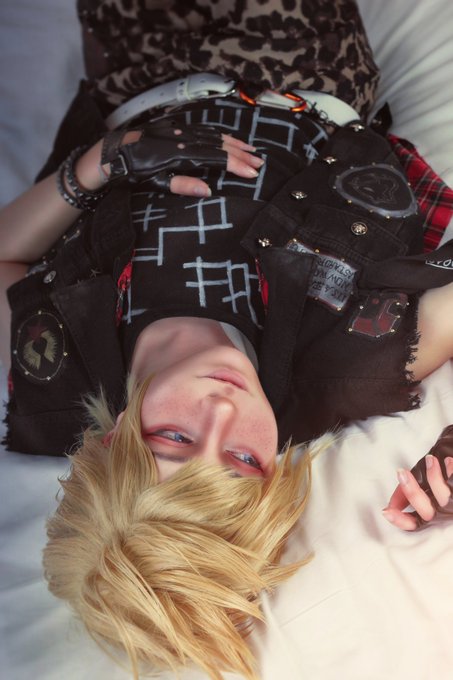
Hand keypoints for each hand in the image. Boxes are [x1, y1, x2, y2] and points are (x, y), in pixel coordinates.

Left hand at [100, 120, 263, 195]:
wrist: (111, 152)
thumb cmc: (132, 172)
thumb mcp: (155, 183)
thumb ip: (182, 186)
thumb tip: (208, 191)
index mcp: (179, 153)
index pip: (216, 158)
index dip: (236, 165)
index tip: (252, 172)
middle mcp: (181, 137)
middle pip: (219, 144)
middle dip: (242, 153)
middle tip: (260, 162)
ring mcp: (178, 129)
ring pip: (212, 134)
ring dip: (234, 142)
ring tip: (251, 149)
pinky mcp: (174, 126)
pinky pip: (202, 128)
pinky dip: (219, 134)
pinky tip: (227, 138)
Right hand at [383, 425, 452, 529]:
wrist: (451, 472)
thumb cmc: (436, 482)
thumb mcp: (417, 488)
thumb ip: (404, 495)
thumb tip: (392, 502)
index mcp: (427, 514)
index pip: (412, 523)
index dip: (399, 520)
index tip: (386, 511)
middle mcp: (440, 514)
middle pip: (425, 511)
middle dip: (411, 492)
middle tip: (402, 473)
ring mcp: (451, 506)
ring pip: (443, 497)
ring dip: (434, 476)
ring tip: (430, 459)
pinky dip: (451, 471)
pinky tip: (448, 461)